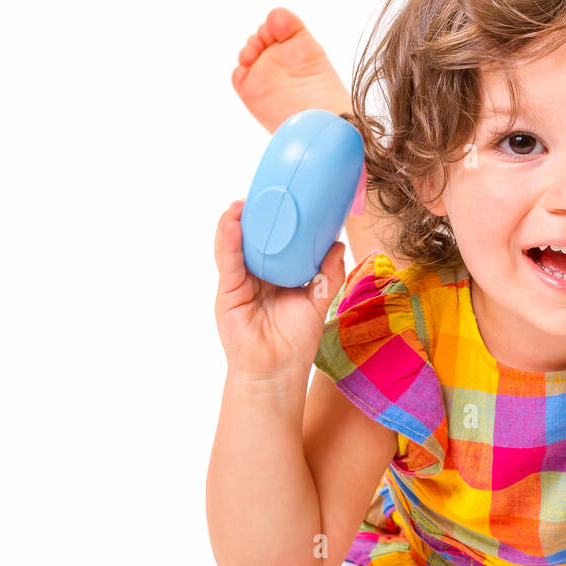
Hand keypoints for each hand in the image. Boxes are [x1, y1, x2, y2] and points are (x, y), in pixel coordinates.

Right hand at [213, 199, 345, 378]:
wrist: (277, 372)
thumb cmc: (296, 341)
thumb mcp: (318, 301)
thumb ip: (327, 273)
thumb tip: (337, 244)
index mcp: (276, 275)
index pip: (274, 242)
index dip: (277, 221)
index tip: (285, 198)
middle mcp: (256, 275)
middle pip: (252, 239)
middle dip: (254, 216)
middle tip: (263, 193)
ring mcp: (240, 282)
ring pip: (234, 246)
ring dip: (236, 222)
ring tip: (243, 202)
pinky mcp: (228, 292)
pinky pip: (228, 262)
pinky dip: (228, 242)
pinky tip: (233, 224)